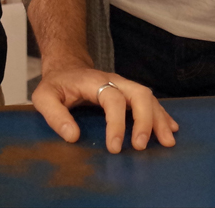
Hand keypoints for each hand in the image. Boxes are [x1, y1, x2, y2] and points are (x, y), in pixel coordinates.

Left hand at [32, 66, 177, 152]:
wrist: (66, 67)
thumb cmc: (56, 84)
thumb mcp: (44, 96)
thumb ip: (54, 115)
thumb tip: (73, 136)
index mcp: (94, 81)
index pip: (112, 98)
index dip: (116, 123)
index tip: (114, 148)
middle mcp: (114, 81)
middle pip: (139, 94)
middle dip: (145, 120)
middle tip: (141, 146)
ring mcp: (124, 86)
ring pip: (148, 98)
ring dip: (159, 119)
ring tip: (167, 141)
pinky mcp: (129, 93)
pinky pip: (150, 102)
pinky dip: (162, 115)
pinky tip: (171, 128)